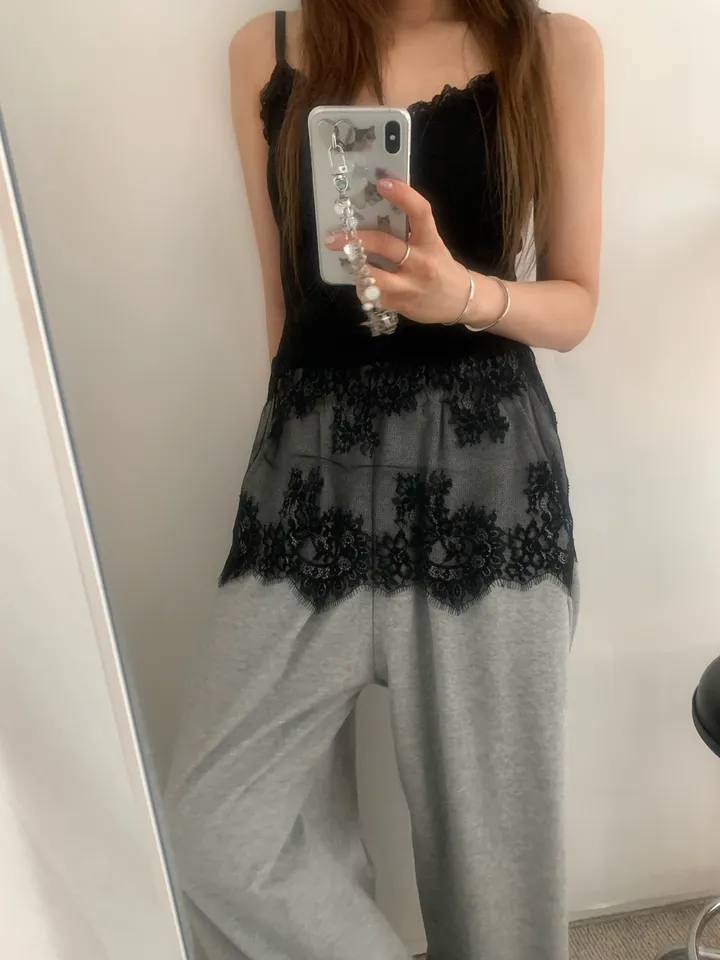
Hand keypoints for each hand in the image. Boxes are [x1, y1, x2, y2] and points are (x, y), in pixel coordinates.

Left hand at [324, 179, 470, 325]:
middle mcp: (421, 263)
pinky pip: (374, 295)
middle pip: (385, 245)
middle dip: (356, 239)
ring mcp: (410, 286)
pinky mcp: (401, 304)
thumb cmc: (440, 267)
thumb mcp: (432, 246)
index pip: (420, 212)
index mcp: (431, 242)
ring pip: (375, 276)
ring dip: (357, 268)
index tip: (382, 183)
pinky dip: (364, 288)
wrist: (461, 302)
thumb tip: (376, 212)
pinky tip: (364, 283)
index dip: (403, 195)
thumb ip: (410, 232)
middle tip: (333, 237)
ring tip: (348, 262)